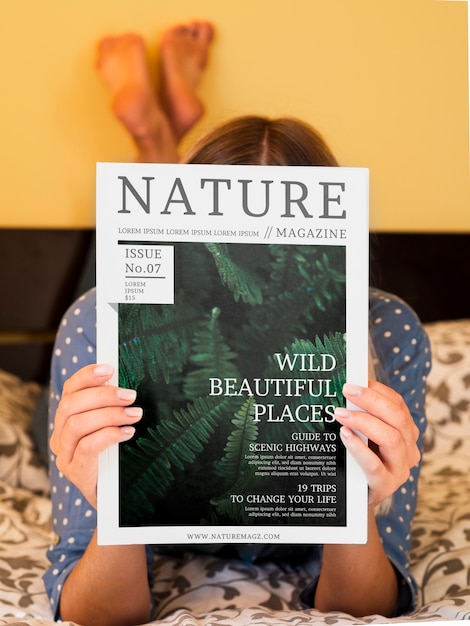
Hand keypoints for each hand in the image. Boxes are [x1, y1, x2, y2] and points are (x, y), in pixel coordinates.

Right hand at [50, 364, 141, 507]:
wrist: (114, 500)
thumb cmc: (116, 458)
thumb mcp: (113, 428)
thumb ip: (113, 407)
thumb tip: (128, 384)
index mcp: (67, 418)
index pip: (70, 390)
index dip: (87, 376)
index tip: (109, 368)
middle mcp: (60, 435)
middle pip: (71, 405)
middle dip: (103, 396)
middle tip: (130, 395)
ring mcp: (64, 455)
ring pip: (77, 424)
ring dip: (109, 414)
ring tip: (135, 413)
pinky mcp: (75, 472)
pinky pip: (87, 447)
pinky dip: (109, 435)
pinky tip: (128, 432)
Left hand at [334, 380, 419, 507]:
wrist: (356, 500)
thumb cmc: (358, 461)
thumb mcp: (364, 435)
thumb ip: (362, 416)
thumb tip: (345, 388)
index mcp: (406, 433)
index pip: (398, 405)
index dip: (378, 391)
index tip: (355, 381)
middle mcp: (408, 450)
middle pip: (398, 418)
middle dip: (371, 400)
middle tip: (347, 390)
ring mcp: (400, 470)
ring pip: (391, 439)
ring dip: (364, 422)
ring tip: (340, 413)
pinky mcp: (386, 486)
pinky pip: (375, 465)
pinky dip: (359, 448)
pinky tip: (344, 435)